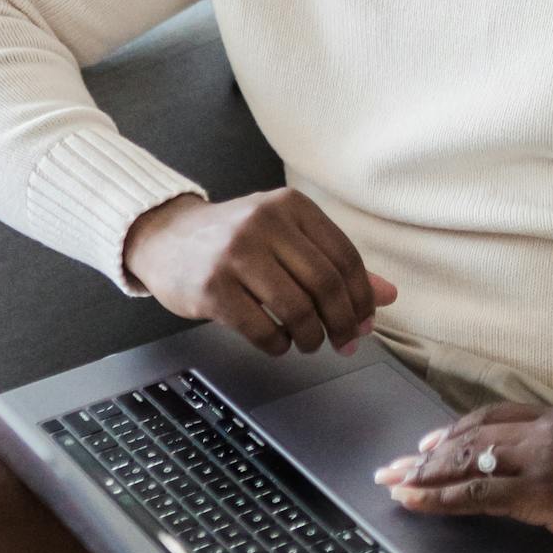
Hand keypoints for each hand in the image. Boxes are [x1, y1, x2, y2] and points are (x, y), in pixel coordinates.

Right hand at [123, 188, 397, 359]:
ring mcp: (236, 254)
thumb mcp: (286, 238)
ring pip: (297, 310)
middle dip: (343, 323)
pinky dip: (279, 346)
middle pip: (326, 285)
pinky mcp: (212, 288)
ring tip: (310, 343)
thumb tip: (388, 295)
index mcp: (291, 206)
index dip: (362, 298)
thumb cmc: (235, 241)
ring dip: (312, 337)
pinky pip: (262, 330)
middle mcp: (265, 223)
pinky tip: (279, 343)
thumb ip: (335, 263)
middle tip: (345, 342)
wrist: (165, 238)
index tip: (366, 321)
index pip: (345, 258)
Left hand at [375, 404, 552, 552]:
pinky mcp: (540, 491)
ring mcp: (543, 458)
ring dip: (423, 475)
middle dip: (428, 454)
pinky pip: (476, 492)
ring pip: (467, 460)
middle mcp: (548, 431)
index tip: (429, 445)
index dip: (456, 431)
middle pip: (472, 435)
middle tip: (395, 467)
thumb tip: (546, 477)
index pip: (495, 417)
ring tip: (393, 486)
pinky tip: (415, 503)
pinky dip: (438, 498)